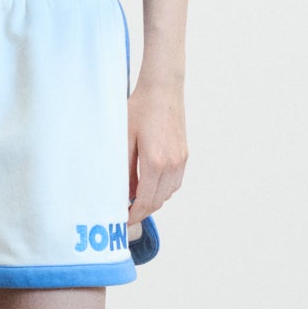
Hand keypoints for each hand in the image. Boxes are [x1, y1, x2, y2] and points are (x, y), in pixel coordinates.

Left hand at [126, 75, 186, 224]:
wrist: (163, 90)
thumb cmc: (140, 109)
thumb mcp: (124, 138)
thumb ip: (124, 168)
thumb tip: (124, 191)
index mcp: (155, 162)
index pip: (145, 200)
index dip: (133, 214)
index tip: (123, 219)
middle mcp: (172, 164)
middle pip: (158, 201)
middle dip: (142, 210)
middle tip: (126, 212)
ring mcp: (180, 160)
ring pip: (168, 194)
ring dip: (153, 200)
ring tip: (135, 199)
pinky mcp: (184, 155)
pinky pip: (175, 182)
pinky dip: (163, 189)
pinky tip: (150, 184)